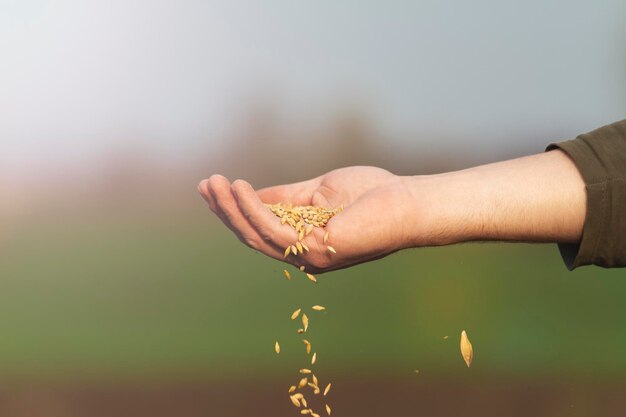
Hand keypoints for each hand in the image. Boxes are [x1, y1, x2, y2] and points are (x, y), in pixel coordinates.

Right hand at [198, 167, 417, 272]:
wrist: (406, 202)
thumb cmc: (369, 195)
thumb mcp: (316, 192)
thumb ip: (284, 197)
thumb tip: (250, 194)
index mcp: (302, 241)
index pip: (259, 229)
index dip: (234, 209)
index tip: (213, 186)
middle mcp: (302, 254)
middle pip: (252, 236)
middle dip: (225, 211)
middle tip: (204, 185)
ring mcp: (309, 256)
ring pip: (257, 236)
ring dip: (232, 209)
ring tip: (214, 183)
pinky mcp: (317, 250)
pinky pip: (274, 230)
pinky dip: (254, 209)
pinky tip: (240, 188)